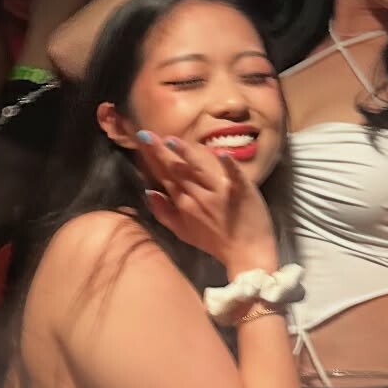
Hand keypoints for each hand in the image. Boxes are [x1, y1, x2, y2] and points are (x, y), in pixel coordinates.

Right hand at [136, 134, 278, 275]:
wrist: (247, 254)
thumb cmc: (215, 241)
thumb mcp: (183, 231)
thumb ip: (163, 212)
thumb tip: (148, 190)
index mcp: (184, 203)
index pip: (165, 174)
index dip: (152, 155)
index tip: (141, 136)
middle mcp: (198, 195)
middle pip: (177, 169)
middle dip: (160, 151)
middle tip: (146, 133)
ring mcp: (220, 191)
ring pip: (199, 169)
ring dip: (185, 155)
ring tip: (171, 141)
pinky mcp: (243, 190)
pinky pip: (234, 175)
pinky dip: (228, 165)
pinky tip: (221, 153)